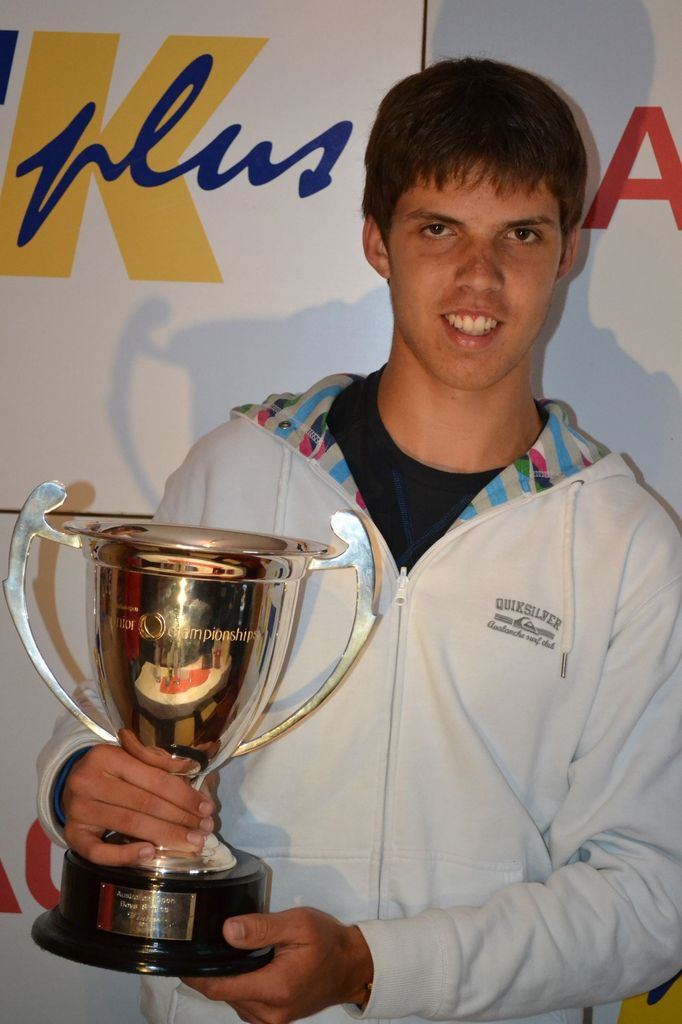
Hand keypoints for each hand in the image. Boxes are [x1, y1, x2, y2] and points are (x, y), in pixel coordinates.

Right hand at [62, 729, 214, 865]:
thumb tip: (193, 766)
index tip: (206, 807)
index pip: (155, 779)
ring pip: (130, 825)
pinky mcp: (73, 836)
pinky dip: (126, 854)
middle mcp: (89, 781)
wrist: (69, 784)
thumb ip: (160, 761)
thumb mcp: (131, 757)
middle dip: (180, 818)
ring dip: (165, 836)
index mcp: (106, 756)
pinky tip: (150, 852)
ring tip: (191, 843)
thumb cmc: (109, 770)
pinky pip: (100, 851)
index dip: (184, 795)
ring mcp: (78, 810)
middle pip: (145, 804)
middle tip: (204, 830)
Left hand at [182, 908, 373, 1023]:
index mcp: (274, 989)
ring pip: (233, 1000)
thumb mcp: (298, 924)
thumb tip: (227, 931)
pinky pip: (245, 1004)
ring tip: (229, 951)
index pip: (219, 988)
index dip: (196, 975)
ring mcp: (271, 1020)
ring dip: (228, 978)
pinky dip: (240, 986)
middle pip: (223, 994)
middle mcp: (269, 1013)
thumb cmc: (327, 941)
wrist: (352, 967)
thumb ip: (262, 927)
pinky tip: (246, 966)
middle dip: (213, 971)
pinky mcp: (274, 1020)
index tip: (182, 958)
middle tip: (206, 941)